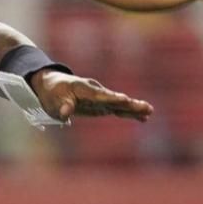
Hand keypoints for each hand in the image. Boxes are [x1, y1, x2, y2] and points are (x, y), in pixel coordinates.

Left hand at [30, 68, 152, 121]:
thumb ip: (62, 106)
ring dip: (134, 108)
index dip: (111, 98)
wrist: (53, 85)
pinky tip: (143, 118)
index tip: (124, 99)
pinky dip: (129, 113)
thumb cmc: (53, 92)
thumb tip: (65, 114)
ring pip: (119, 104)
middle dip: (130, 104)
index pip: (99, 95)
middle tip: (145, 106)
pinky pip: (118, 109)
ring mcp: (101, 99)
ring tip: (150, 111)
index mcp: (84, 89)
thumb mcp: (53, 100)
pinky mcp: (102, 105)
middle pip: (115, 99)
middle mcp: (96, 92)